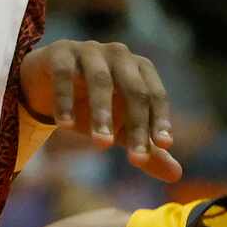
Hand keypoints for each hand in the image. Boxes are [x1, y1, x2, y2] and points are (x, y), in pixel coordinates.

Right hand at [19, 38, 181, 182]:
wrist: (49, 82)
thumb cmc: (94, 105)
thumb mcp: (120, 128)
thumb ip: (146, 149)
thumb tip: (176, 175)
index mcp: (139, 69)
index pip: (155, 95)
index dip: (160, 120)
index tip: (163, 146)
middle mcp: (119, 55)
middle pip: (134, 88)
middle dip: (137, 124)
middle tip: (136, 159)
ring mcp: (89, 50)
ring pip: (101, 80)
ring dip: (103, 113)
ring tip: (102, 144)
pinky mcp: (61, 52)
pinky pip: (64, 74)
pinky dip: (65, 100)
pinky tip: (65, 125)